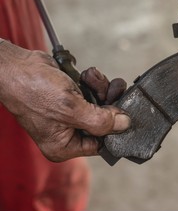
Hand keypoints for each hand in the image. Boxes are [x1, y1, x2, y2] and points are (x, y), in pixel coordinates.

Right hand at [0, 41, 130, 161]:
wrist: (17, 65)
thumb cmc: (33, 90)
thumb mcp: (71, 110)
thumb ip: (100, 121)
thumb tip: (124, 124)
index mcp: (64, 146)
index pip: (102, 144)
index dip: (116, 129)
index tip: (127, 113)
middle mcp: (69, 133)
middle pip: (104, 123)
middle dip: (111, 103)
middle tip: (115, 89)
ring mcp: (71, 114)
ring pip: (102, 105)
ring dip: (103, 88)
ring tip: (92, 78)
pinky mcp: (73, 97)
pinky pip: (94, 92)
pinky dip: (94, 82)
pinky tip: (87, 74)